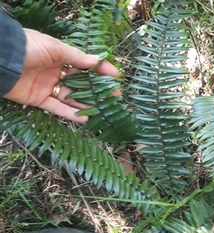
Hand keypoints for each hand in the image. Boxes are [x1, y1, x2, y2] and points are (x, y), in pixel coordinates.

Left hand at [4, 29, 120, 122]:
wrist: (1, 59)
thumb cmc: (28, 47)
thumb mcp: (54, 48)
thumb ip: (76, 57)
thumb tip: (98, 62)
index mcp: (59, 57)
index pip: (85, 65)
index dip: (100, 71)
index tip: (116, 78)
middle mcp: (55, 72)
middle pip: (81, 84)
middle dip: (97, 90)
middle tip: (114, 98)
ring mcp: (48, 87)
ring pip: (71, 98)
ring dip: (86, 104)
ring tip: (102, 110)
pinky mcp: (39, 100)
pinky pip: (57, 109)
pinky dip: (70, 114)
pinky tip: (85, 118)